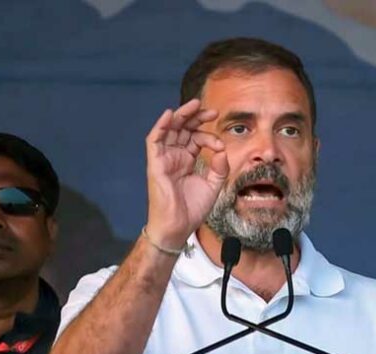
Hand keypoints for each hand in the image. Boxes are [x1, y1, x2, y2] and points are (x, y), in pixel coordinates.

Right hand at [145, 99, 228, 248]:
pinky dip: (160, 126)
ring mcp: (164, 159)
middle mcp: (175, 156)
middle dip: (196, 117)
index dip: (209, 136)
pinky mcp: (155, 164)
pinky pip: (154, 141)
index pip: (196, 138)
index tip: (220, 145)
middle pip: (183, 129)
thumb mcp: (213, 185)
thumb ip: (220, 167)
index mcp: (187, 160)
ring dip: (180, 116)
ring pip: (169, 130)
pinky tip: (169, 115)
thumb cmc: (192, 209)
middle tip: (211, 111)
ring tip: (194, 105)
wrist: (178, 227)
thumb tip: (221, 149)